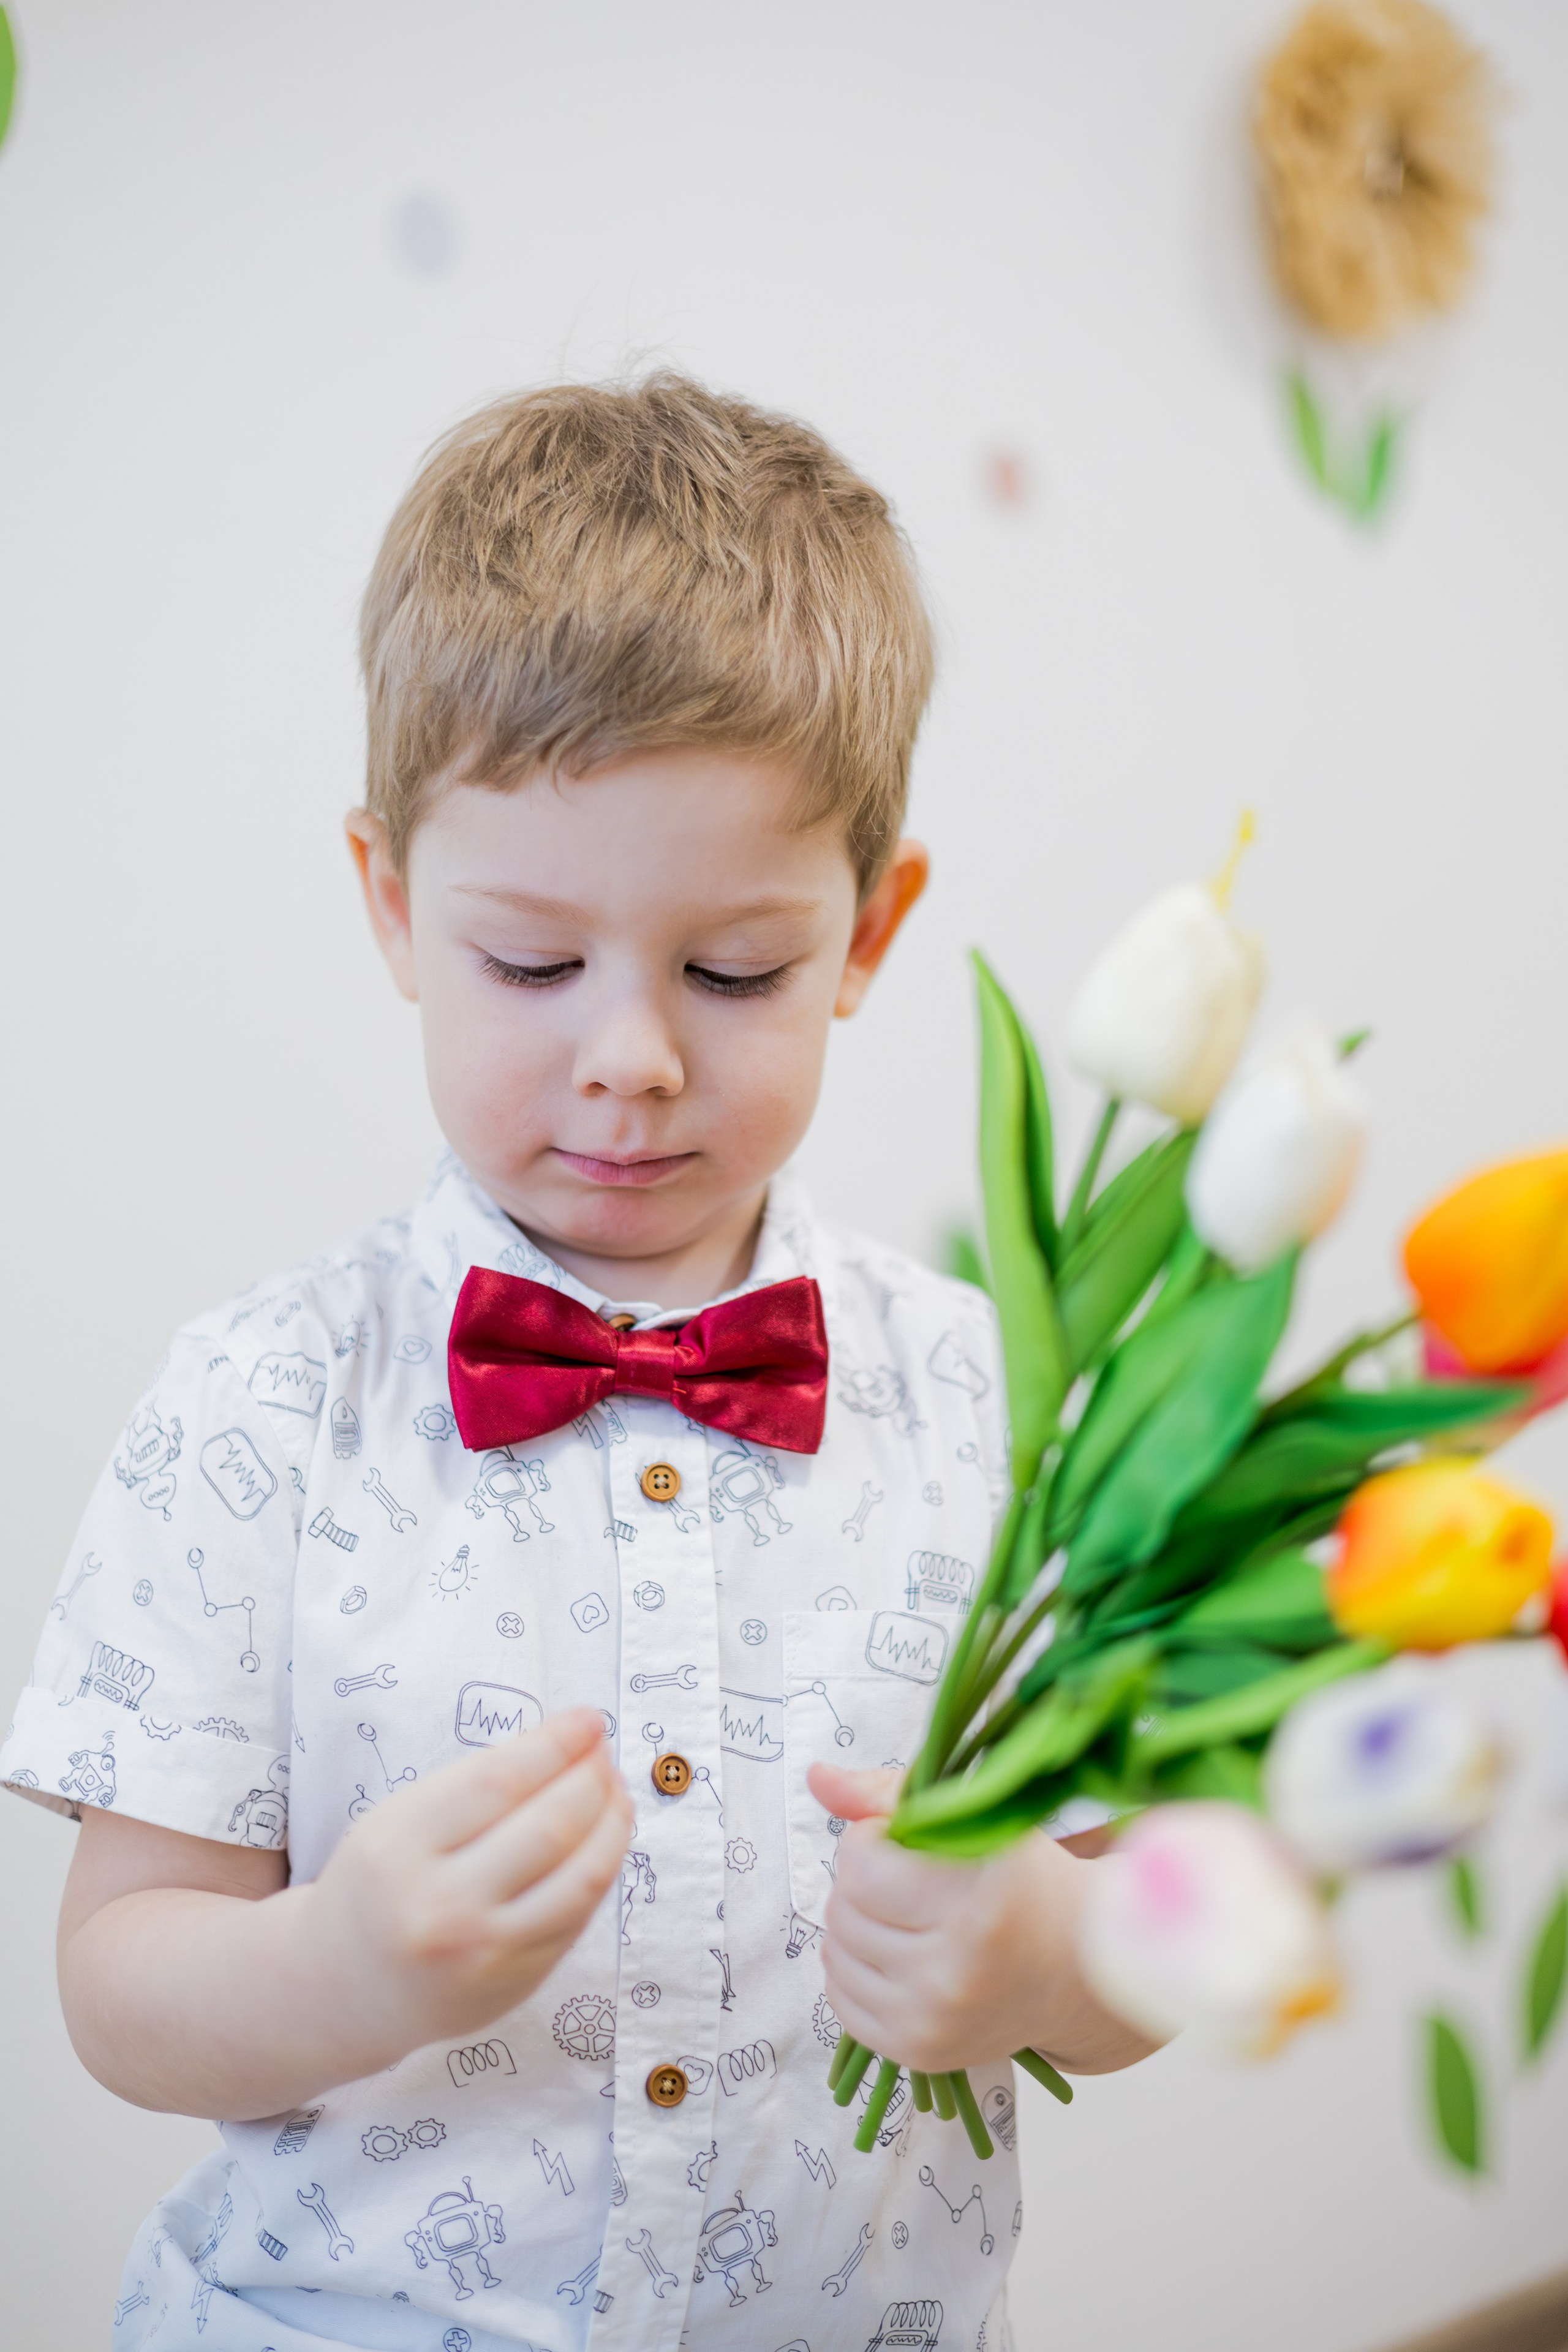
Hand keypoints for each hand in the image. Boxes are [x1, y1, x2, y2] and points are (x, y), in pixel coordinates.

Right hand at [302, 1708, 632, 2066]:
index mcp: (400, 1848)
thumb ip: (471, 1788)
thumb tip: (564, 1745)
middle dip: (592, 1779)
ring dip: (613, 1823)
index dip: (556, 1744)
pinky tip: (604, 1838)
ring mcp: (484, 1952)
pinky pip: (579, 1915)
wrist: (343, 1986)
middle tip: (603, 1752)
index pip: (500, 1782)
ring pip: (581, 1876)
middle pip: (550, 1827)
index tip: (589, 1719)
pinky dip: (602, 1867)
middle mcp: (442, 1906)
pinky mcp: (516, 1980)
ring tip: (615, 1791)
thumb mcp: (396, 1820)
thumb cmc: (378, 1884)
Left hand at [809, 1762, 1157, 2077]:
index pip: (861, 1867)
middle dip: (862, 1883)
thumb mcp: (973, 1821)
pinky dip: (856, 1970)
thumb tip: (817, 1777)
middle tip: (908, 1883)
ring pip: (835, 1954)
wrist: (1071, 1971)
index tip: (900, 1841)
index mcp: (976, 1902)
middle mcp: (954, 1970)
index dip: (870, 1841)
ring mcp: (934, 2019)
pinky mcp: (918, 2052)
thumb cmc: (1022, 1883)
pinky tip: (899, 1956)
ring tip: (905, 1919)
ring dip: (856, 1927)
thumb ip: (887, 1794)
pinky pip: (840, 2000)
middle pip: (844, 1910)